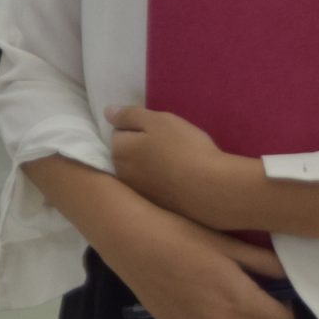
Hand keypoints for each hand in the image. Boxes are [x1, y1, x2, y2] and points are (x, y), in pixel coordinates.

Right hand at [103, 204, 296, 318]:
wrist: (132, 242)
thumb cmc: (183, 234)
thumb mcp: (230, 243)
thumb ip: (265, 263)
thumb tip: (288, 276)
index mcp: (240, 301)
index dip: (284, 307)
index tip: (273, 291)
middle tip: (254, 296)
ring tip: (223, 295)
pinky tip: (194, 296)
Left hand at [108, 105, 244, 228]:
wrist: (210, 189)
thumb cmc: (183, 148)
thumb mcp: (157, 121)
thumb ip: (130, 115)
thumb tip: (107, 112)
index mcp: (118, 151)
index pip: (120, 132)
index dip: (140, 127)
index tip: (160, 130)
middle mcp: (121, 174)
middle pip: (128, 153)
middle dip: (142, 147)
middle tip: (170, 145)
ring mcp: (138, 193)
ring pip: (140, 171)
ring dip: (151, 165)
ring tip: (177, 162)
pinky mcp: (155, 206)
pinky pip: (154, 187)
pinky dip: (162, 181)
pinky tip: (180, 179)